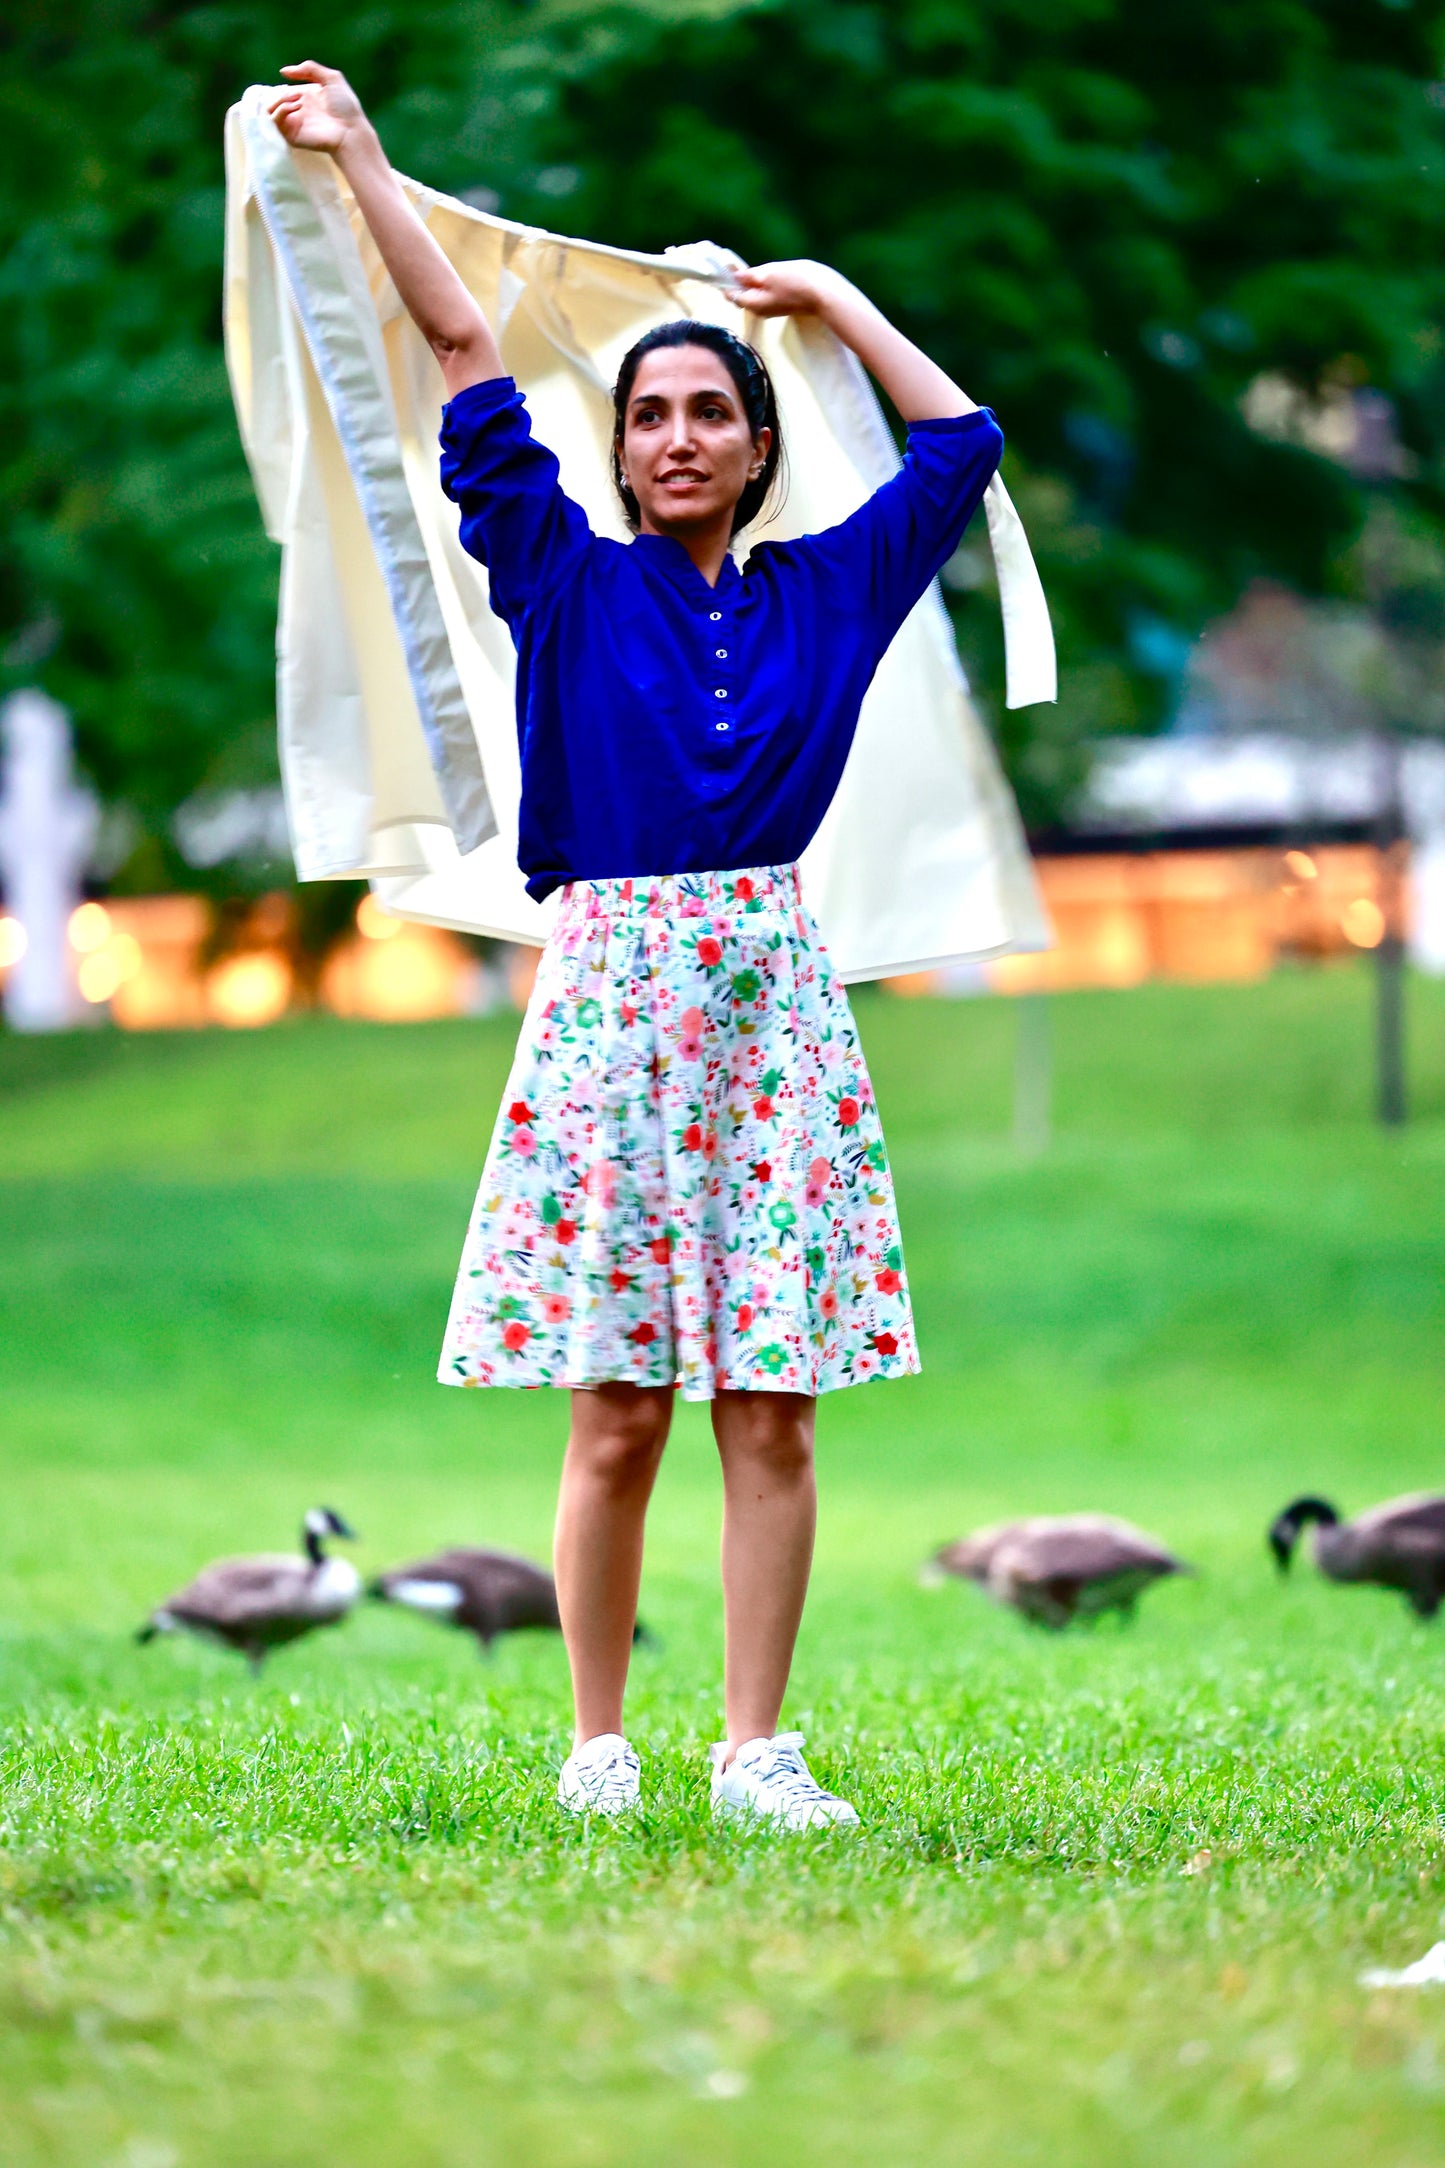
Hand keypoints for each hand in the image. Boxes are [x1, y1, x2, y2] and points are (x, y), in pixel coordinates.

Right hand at [269, 62, 366, 155]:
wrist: (350, 130)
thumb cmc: (346, 106)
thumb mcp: (331, 78)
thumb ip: (309, 68)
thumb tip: (283, 71)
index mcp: (305, 98)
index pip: (283, 91)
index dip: (282, 87)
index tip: (290, 84)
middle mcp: (297, 111)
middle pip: (274, 100)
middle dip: (281, 93)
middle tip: (295, 96)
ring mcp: (294, 124)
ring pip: (270, 110)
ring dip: (279, 101)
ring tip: (296, 102)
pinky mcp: (291, 136)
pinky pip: (274, 122)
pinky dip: (281, 110)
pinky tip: (295, 108)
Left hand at [725, 260, 849, 320]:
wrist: (824, 293)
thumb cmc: (795, 282)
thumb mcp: (768, 274)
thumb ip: (748, 276)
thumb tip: (732, 276)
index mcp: (752, 303)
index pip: (730, 293)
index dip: (725, 279)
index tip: (722, 266)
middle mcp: (759, 309)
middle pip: (742, 294)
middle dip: (737, 281)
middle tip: (734, 263)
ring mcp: (771, 307)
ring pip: (754, 293)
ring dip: (751, 281)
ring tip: (751, 267)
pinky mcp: (782, 303)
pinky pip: (766, 293)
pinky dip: (763, 283)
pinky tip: (767, 273)